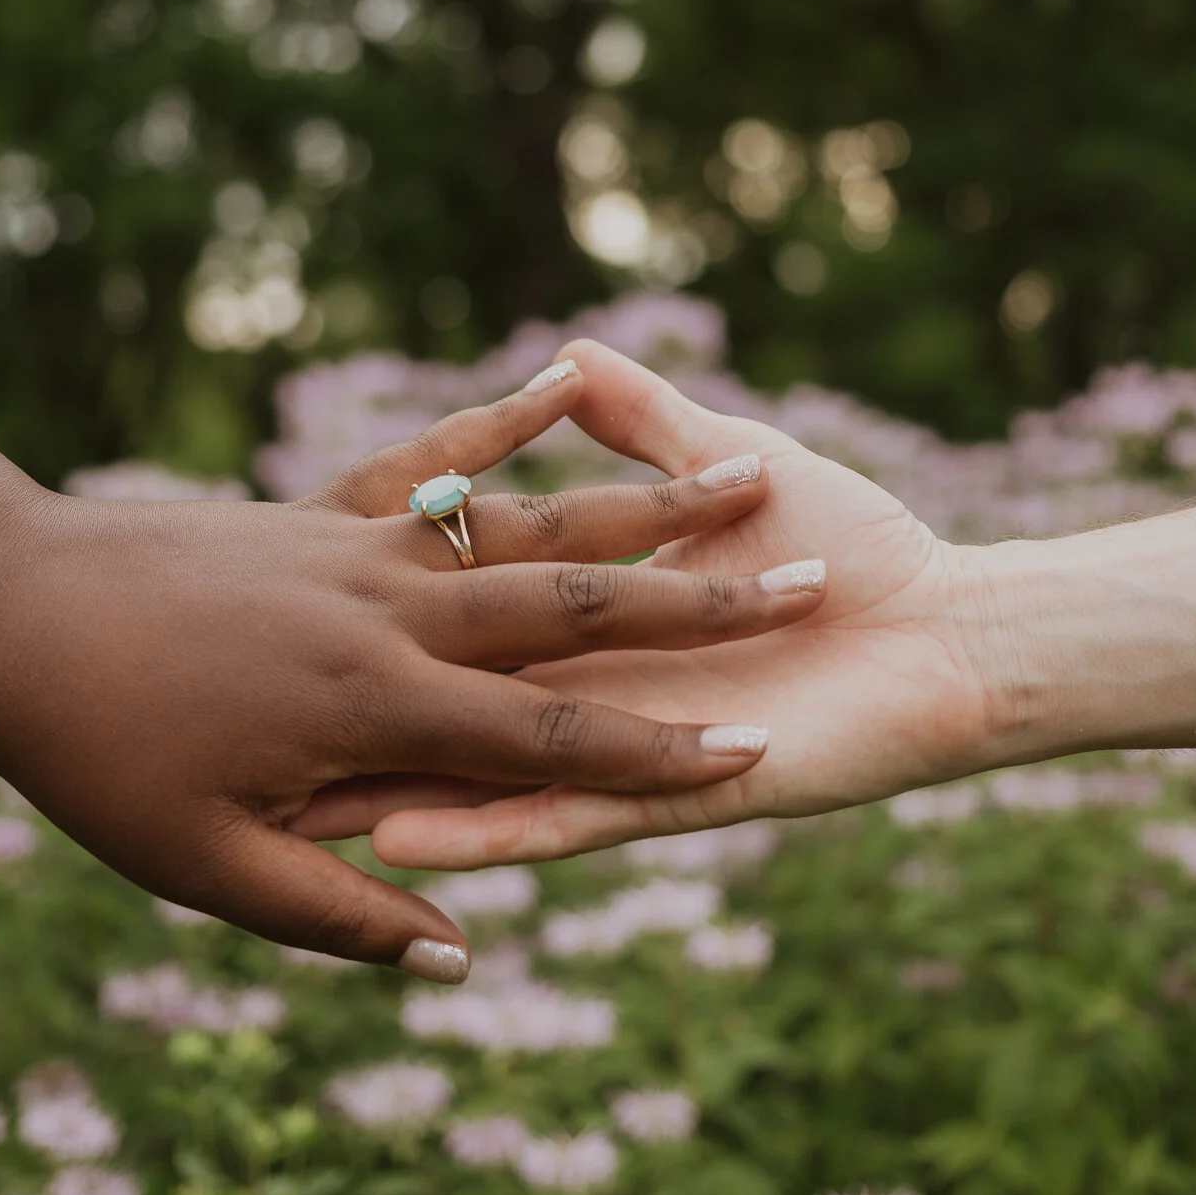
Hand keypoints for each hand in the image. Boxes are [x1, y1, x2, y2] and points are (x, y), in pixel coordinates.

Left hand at [0, 359, 823, 978]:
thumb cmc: (94, 757)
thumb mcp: (202, 867)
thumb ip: (336, 914)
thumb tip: (454, 953)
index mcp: (379, 706)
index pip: (558, 738)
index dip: (669, 752)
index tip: (772, 753)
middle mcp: (394, 611)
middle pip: (583, 607)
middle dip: (712, 604)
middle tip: (821, 588)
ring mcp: (366, 543)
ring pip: (535, 519)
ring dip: (651, 506)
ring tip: (760, 479)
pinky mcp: (330, 502)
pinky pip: (441, 451)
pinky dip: (510, 418)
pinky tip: (567, 375)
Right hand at [318, 339, 1002, 869]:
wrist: (950, 619)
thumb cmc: (850, 537)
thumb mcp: (728, 460)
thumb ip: (649, 423)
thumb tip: (576, 357)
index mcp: (591, 619)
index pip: (462, 617)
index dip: (376, 614)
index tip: (277, 609)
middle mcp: (590, 691)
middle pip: (449, 710)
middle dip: (355, 725)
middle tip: (245, 727)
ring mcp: (627, 750)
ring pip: (484, 782)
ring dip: (393, 796)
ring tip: (290, 806)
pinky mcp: (674, 796)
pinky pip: (569, 823)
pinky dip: (491, 831)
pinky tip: (406, 837)